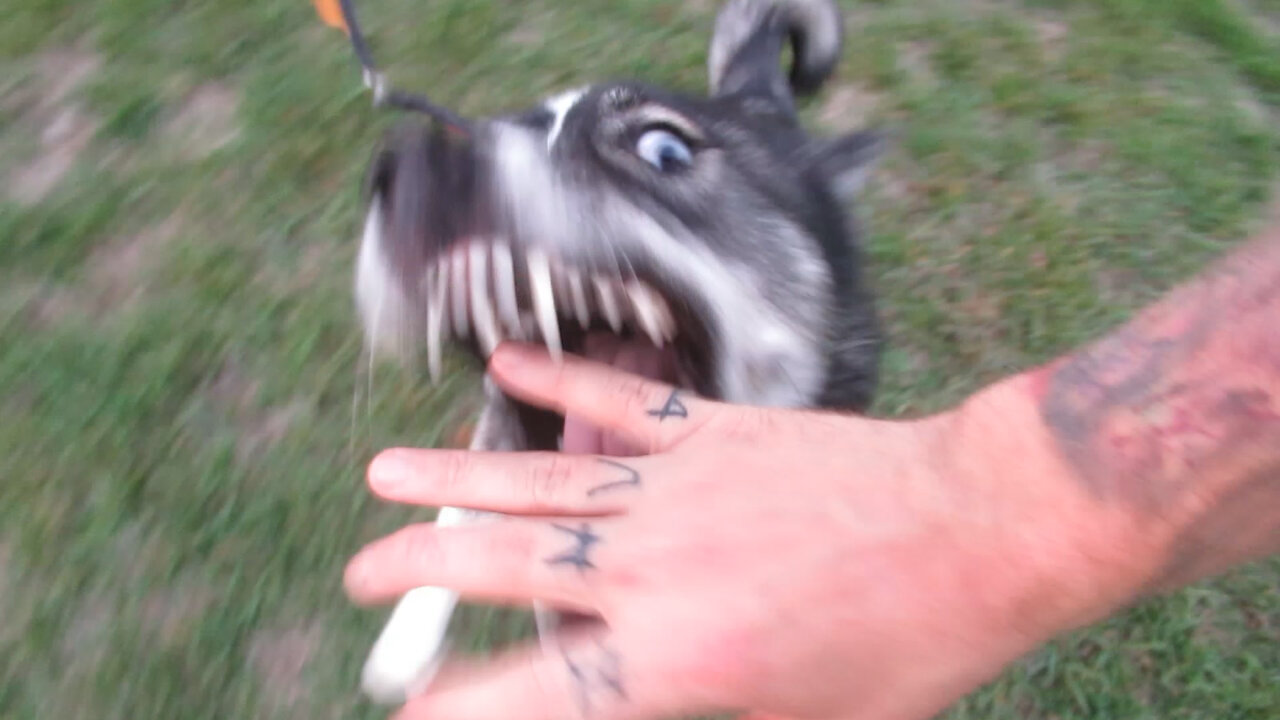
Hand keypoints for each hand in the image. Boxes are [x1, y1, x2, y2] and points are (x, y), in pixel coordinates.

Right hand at [344, 343, 1146, 719]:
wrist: (977, 526)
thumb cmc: (911, 643)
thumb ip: (716, 715)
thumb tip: (648, 703)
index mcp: (679, 658)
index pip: (534, 694)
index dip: (458, 711)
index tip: (407, 713)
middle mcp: (655, 567)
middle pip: (503, 566)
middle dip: (418, 570)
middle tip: (361, 573)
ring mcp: (677, 487)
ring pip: (536, 484)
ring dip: (452, 481)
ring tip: (384, 477)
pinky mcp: (711, 430)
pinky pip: (615, 407)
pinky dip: (557, 386)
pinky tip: (506, 370)